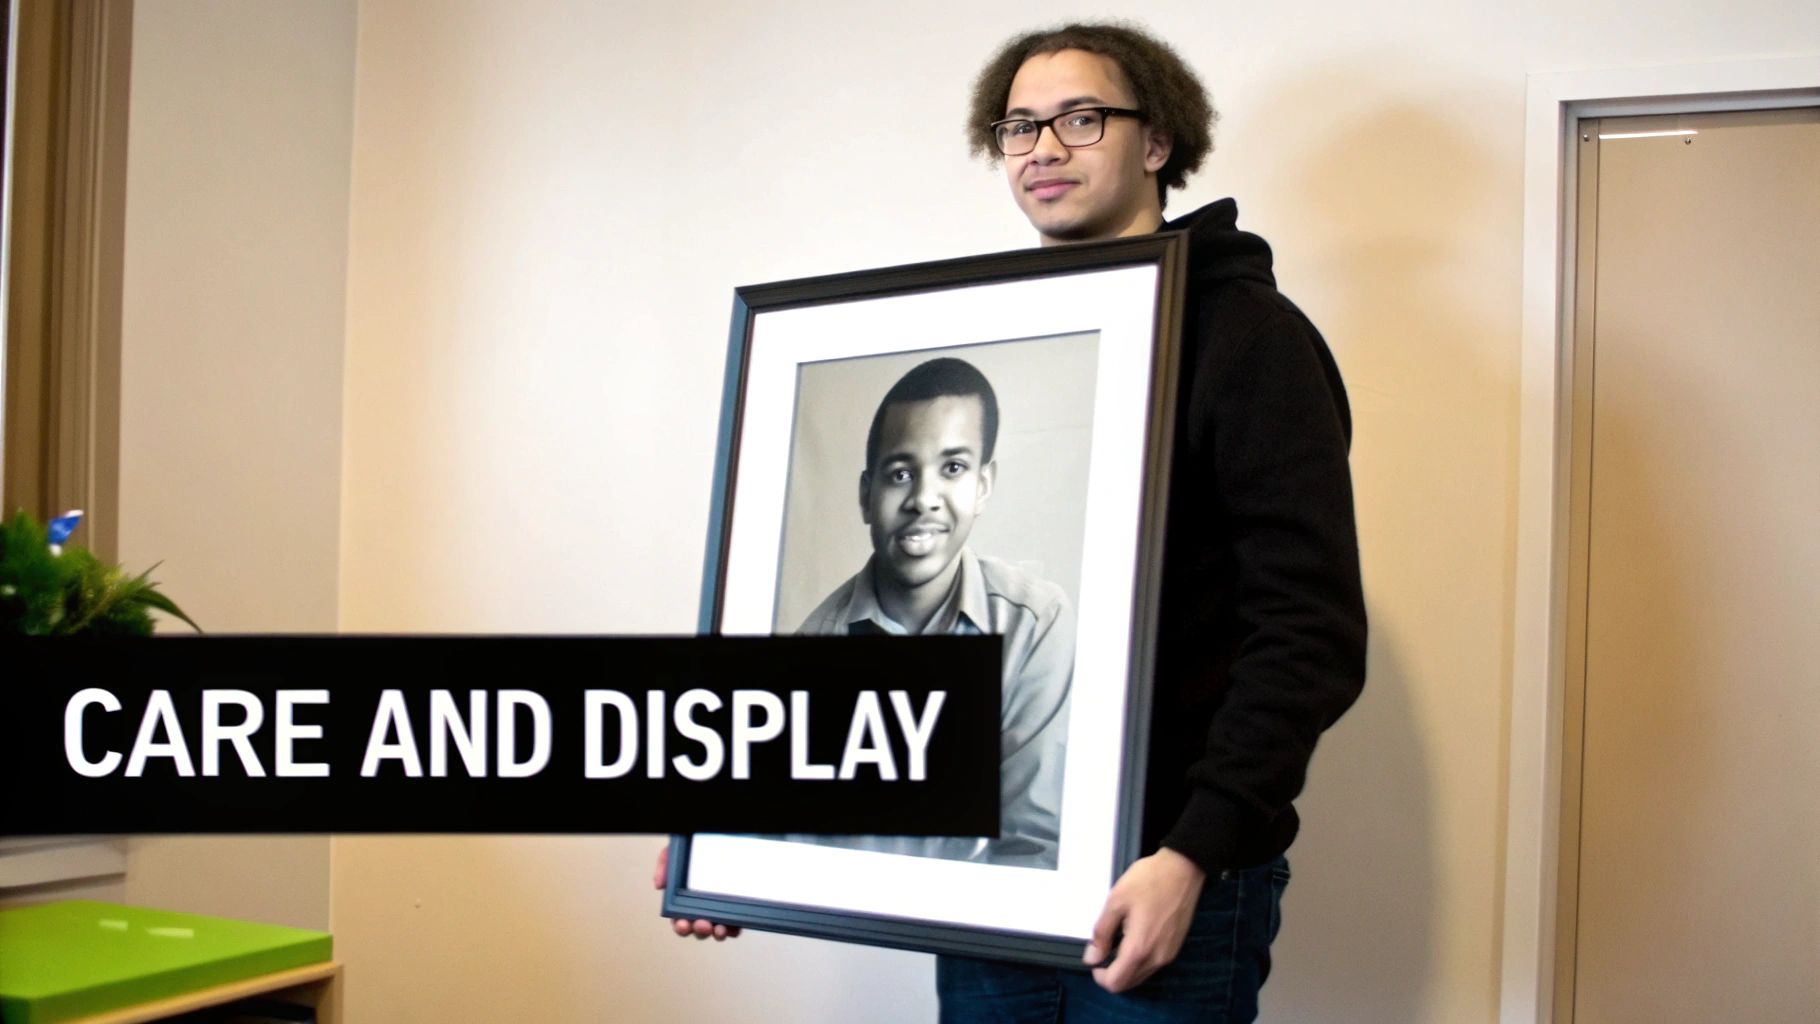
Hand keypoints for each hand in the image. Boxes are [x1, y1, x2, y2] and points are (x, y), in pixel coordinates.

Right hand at [654, 844, 741, 939]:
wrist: (718, 839)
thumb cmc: (694, 850)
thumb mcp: (675, 853)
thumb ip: (664, 865)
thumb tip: (658, 884)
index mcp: (684, 900)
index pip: (680, 920)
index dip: (680, 926)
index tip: (682, 924)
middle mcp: (702, 907)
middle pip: (699, 928)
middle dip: (699, 930)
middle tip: (702, 924)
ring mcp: (719, 908)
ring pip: (717, 929)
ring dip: (717, 933)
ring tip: (719, 929)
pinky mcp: (735, 906)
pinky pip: (735, 923)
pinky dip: (734, 929)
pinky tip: (734, 927)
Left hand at [1083, 847, 1205, 992]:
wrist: (1183, 869)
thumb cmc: (1148, 880)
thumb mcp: (1116, 900)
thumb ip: (1102, 932)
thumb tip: (1092, 957)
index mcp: (1140, 949)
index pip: (1116, 983)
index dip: (1099, 976)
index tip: (1093, 958)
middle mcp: (1157, 959)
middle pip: (1128, 983)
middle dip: (1111, 974)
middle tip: (1102, 950)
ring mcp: (1168, 955)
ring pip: (1141, 976)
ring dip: (1125, 968)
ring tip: (1117, 941)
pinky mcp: (1175, 947)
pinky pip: (1152, 965)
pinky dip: (1139, 961)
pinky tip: (1134, 939)